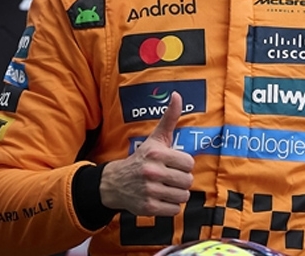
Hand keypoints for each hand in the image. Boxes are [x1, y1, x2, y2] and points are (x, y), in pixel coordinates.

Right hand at [99, 91, 194, 215]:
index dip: (184, 165)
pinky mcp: (147, 207)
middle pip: (187, 181)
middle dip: (182, 180)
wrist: (115, 182)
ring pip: (182, 196)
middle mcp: (152, 172)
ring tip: (166, 188)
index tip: (174, 164)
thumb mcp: (156, 138)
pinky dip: (170, 206)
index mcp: (157, 154)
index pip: (189, 163)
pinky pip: (173, 210)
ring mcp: (149, 191)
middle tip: (170, 177)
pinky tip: (161, 198)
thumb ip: (169, 118)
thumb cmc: (142, 158)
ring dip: (177, 194)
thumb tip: (177, 95)